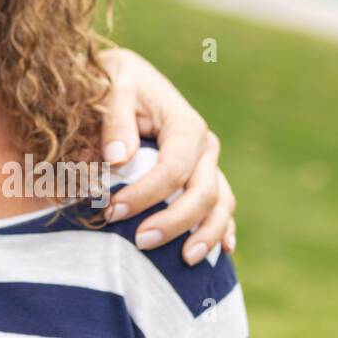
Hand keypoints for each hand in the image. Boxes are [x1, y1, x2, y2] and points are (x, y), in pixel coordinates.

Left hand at [96, 48, 236, 265]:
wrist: (127, 76)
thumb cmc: (117, 83)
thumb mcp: (113, 90)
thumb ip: (115, 122)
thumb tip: (117, 158)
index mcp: (185, 124)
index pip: (173, 169)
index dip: (146, 194)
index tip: (113, 210)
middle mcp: (204, 146)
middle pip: (202, 193)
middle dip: (174, 222)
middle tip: (140, 242)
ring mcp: (208, 163)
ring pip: (221, 204)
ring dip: (206, 235)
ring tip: (186, 261)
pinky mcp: (204, 175)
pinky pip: (222, 205)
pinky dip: (223, 228)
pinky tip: (223, 251)